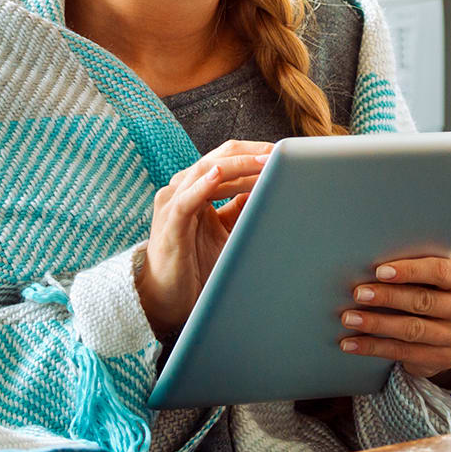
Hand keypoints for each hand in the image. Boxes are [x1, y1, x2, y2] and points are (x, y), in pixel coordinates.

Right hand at [136, 140, 272, 337]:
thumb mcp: (226, 230)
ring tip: (263, 161)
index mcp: (195, 187)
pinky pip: (186, 200)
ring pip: (205, 171)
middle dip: (250, 154)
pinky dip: (202, 185)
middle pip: (217, 158)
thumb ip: (240, 208)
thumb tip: (268, 188)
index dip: (253, 153)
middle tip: (278, 153)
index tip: (282, 153)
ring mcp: (172, 203)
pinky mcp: (170, 224)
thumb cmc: (196, 264)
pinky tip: (218, 175)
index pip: (225, 158)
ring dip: (237, 165)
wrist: (169, 299)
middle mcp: (181, 189)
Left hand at [338, 256, 450, 379]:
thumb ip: (416, 268)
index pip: (441, 272)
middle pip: (424, 302)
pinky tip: (352, 343)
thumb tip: (369, 261)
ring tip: (350, 318)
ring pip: (413, 330)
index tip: (380, 271)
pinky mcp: (446, 359)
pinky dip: (374, 347)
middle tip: (358, 294)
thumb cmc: (434, 289)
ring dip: (376, 324)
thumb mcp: (434, 276)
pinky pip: (404, 353)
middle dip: (388, 297)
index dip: (410, 271)